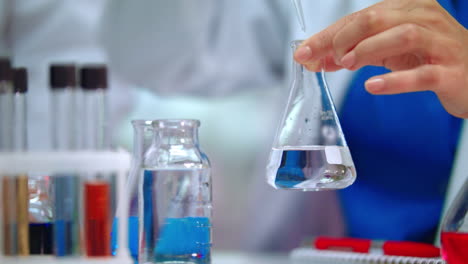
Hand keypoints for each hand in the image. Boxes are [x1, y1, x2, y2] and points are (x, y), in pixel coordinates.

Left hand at [294, 0, 467, 117]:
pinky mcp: (449, 71)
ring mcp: (439, 43)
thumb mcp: (388, 50)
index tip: (303, 53)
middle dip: (343, 37)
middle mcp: (425, 18)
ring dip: (366, 50)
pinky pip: (421, 73)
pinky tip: (371, 86)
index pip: (359, 17)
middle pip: (376, 18)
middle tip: (329, 58)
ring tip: (347, 65)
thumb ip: (355, 51)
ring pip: (401, 35)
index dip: (327, 35)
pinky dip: (394, 80)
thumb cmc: (429, 57)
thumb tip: (319, 59)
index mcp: (407, 7)